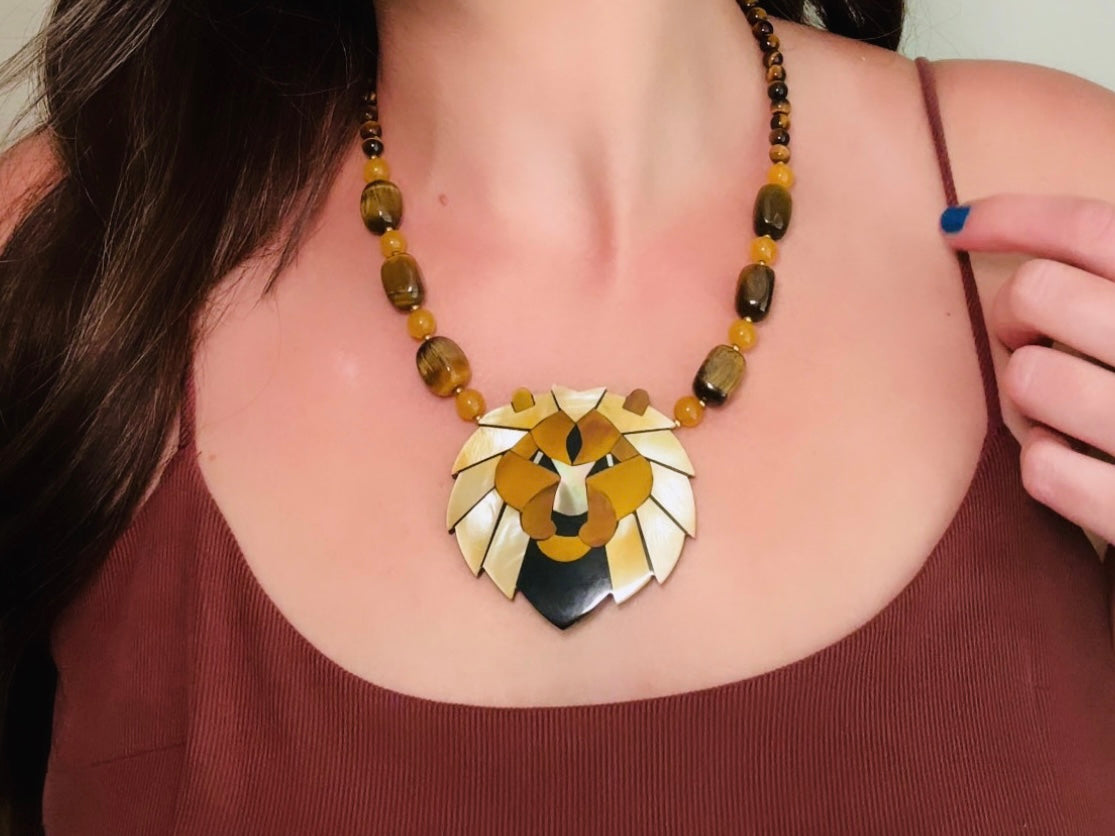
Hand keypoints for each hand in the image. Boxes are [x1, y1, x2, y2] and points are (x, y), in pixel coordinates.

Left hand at [942, 194, 1114, 547]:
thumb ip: (1106, 293)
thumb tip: (978, 231)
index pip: (1099, 230)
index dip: (1016, 215)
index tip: (954, 226)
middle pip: (1042, 293)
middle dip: (1013, 315)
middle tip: (1030, 343)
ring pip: (1028, 378)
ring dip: (1029, 399)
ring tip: (1066, 416)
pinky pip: (1043, 467)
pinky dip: (1045, 466)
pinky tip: (1076, 468)